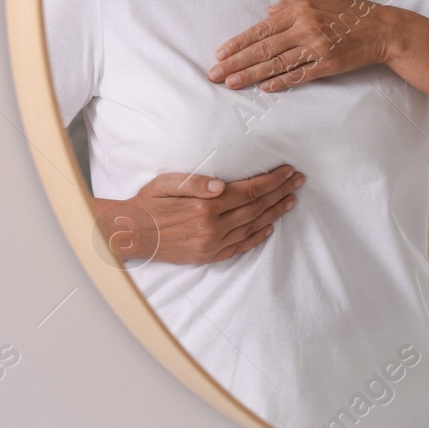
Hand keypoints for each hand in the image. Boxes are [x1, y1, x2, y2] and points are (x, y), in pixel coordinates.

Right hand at [99, 164, 305, 264]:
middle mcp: (212, 227)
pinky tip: (270, 226)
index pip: (249, 191)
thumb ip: (194, 182)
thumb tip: (220, 185)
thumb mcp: (166, 183)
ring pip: (253, 226)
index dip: (272, 180)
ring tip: (292, 201)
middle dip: (281, 192)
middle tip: (299, 181)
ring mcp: (212, 244)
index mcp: (205, 206)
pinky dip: (258, 236)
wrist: (130, 234)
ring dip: (275, 212)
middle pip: (256, 207)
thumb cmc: (148, 203)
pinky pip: (240, 247)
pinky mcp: (208, 256)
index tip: (288, 171)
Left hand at [208, 0, 399, 92]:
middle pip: (263, 49)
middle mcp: (305, 29)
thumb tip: (268, 12)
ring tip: (231, 83)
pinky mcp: (328, 65)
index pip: (261, 29)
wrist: (383, 29)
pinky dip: (281, 82)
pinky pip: (300, 75)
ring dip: (251, 75)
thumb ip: (293, 1)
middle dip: (236, 62)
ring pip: (276, 64)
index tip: (220, 53)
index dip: (238, 43)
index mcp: (300, 10)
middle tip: (215, 74)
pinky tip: (265, 88)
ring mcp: (316, 48)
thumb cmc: (352, 11)